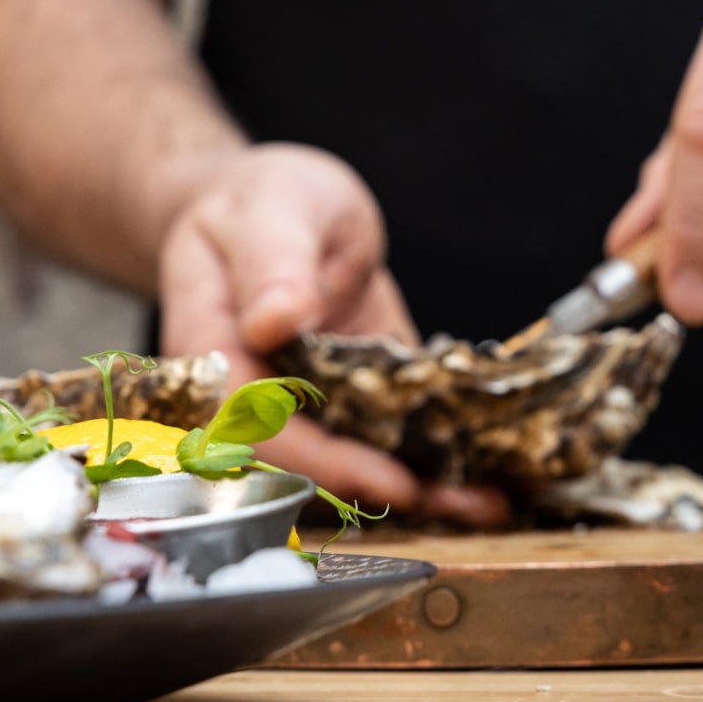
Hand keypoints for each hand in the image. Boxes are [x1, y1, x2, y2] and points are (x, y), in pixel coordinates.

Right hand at [159, 143, 508, 526]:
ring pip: (356, 457)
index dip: (323, 462)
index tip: (387, 476)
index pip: (259, 430)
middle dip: (386, 488)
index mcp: (216, 354)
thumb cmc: (258, 199)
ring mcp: (308, 399)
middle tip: (463, 502)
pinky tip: (482, 469)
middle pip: (311, 463)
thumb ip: (271, 263)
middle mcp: (257, 394)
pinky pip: (388, 429)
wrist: (272, 203)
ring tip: (487, 499)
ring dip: (419, 483)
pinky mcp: (353, 392)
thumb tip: (274, 321)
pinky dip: (432, 451)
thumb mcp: (269, 210)